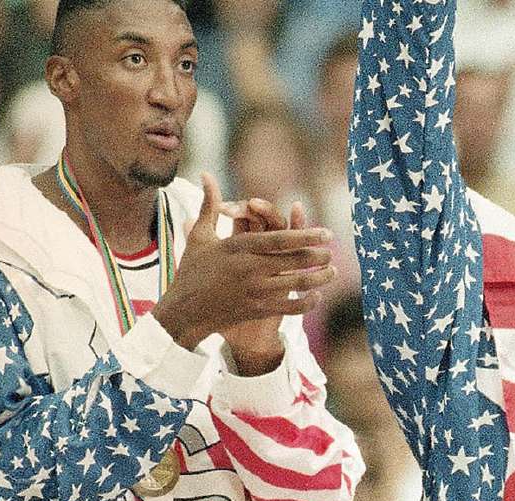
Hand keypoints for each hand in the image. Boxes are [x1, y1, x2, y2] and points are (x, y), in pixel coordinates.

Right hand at [151, 174, 335, 351]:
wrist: (182, 312)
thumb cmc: (191, 270)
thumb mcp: (199, 236)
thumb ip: (209, 206)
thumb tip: (206, 174)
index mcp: (238, 247)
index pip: (279, 239)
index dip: (306, 235)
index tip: (327, 233)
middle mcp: (249, 268)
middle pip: (294, 260)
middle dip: (318, 256)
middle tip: (332, 252)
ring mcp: (255, 291)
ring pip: (297, 284)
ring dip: (319, 278)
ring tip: (332, 271)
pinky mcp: (257, 310)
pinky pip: (290, 307)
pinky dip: (307, 302)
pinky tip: (317, 296)